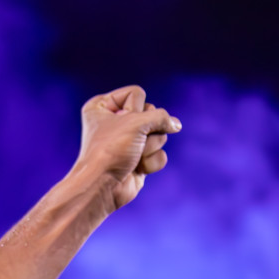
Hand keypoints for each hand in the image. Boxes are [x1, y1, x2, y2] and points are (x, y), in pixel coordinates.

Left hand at [72, 85, 181, 210]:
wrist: (102, 186)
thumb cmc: (111, 150)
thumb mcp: (138, 122)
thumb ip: (162, 117)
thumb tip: (176, 124)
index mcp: (102, 107)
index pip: (136, 93)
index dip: (135, 109)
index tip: (120, 124)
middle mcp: (114, 122)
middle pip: (151, 114)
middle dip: (146, 130)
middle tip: (130, 142)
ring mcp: (127, 142)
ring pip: (158, 134)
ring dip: (149, 147)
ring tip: (132, 156)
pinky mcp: (138, 159)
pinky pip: (159, 153)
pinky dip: (151, 162)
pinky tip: (137, 168)